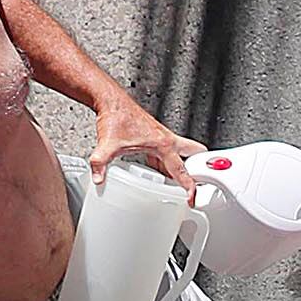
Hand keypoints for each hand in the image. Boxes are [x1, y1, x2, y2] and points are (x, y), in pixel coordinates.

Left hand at [90, 100, 206, 188]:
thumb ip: (101, 163)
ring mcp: (162, 137)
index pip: (182, 170)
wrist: (111, 101)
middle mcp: (167, 139)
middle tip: (200, 183)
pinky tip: (158, 171)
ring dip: (184, 165)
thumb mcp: (108, 145)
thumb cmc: (116, 116)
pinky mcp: (155, 137)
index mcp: (163, 144)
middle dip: (201, 168)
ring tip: (180, 183)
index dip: (189, 187)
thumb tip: (98, 179)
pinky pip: (167, 154)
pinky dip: (167, 163)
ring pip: (183, 154)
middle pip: (195, 154)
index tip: (191, 199)